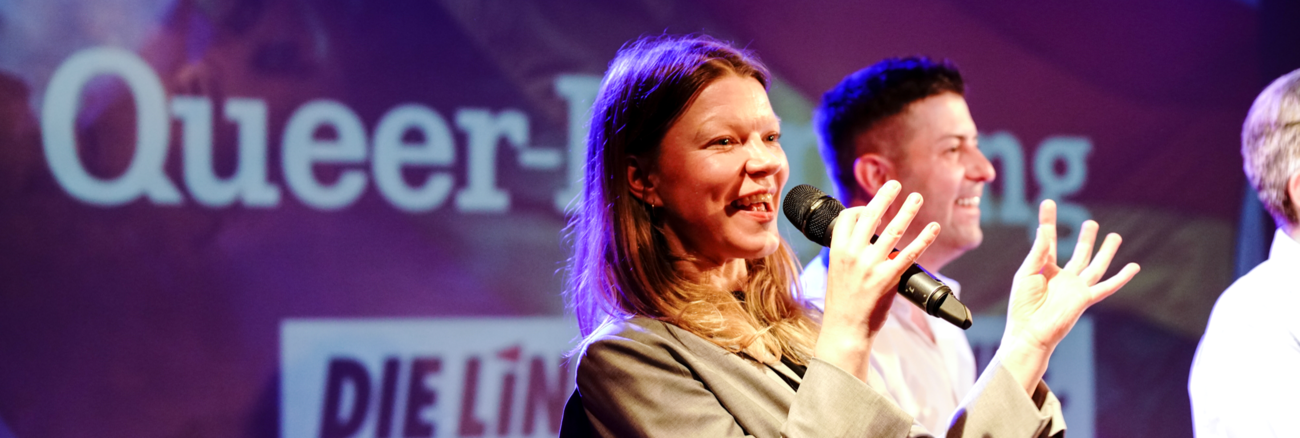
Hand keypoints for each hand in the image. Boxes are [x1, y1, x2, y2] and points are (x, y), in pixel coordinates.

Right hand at [814, 180, 939, 382]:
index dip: (861, 208)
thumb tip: (867, 241)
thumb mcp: (838, 272)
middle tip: (895, 184)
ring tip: (916, 198)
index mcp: (837, 251)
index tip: (871, 207)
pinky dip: (924, 238)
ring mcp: (871, 265)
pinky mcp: (888, 278)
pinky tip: (933, 228)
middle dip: (885, 196)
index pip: (848, 218)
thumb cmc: (842, 304)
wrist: (845, 329)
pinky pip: (909, 253)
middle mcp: (853, 254)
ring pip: (893, 230)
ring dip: (907, 210)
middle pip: (870, 216)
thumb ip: (850, 254)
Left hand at [1000, 200, 1139, 394]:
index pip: (1049, 240)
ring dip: (1105, 251)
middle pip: (1079, 252)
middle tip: (1091, 222)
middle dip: (1086, 237)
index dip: (1049, 221)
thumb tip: (1045, 230)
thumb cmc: (1022, 306)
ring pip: (1095, 265)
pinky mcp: (1085, 298)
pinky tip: (1134, 267)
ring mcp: (1076, 287)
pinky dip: (1121, 278)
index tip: (1049, 202)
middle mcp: (1063, 277)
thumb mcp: (1026, 273)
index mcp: (1045, 269)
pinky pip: (1107, 286)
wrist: (1029, 331)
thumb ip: (1038, 252)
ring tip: (1114, 235)